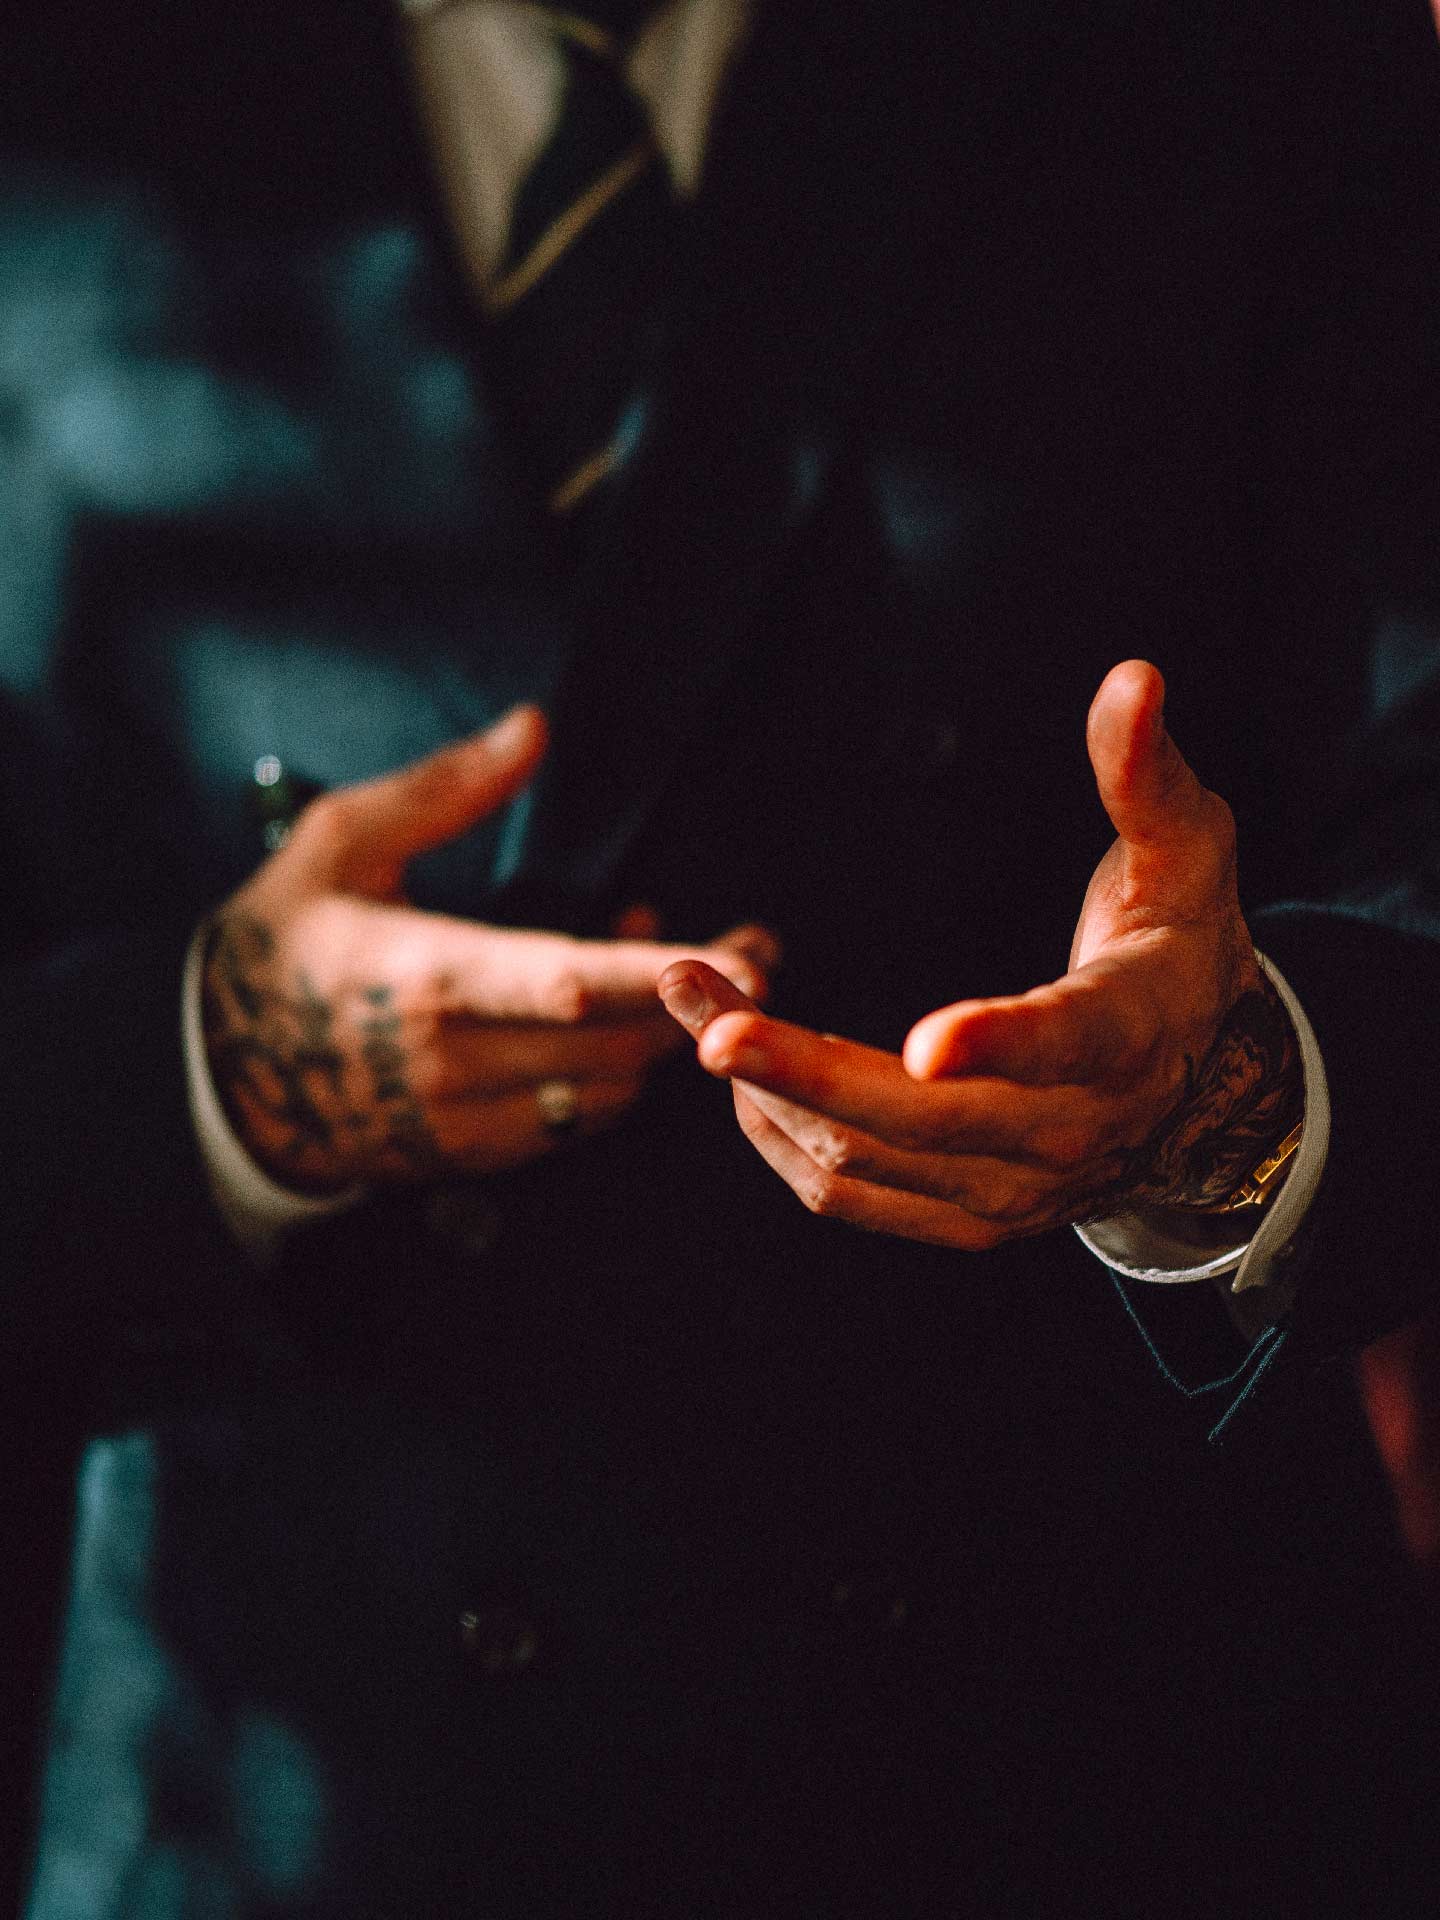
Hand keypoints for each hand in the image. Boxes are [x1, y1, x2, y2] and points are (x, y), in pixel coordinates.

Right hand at [202, 706, 776, 1191]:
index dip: (657, 973)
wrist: (225, 1072)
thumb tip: (533, 727)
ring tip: (674, 966)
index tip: (741, 952)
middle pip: (613, 1043)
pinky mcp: (475, 1154)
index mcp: (423, 975)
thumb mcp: (341, 841)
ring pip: (609, 1090)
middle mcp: (452, 1059)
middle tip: (757, 945)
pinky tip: (615, 1018)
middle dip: (700, 1000)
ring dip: (660, 1032)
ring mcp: (465, 1118)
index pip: (563, 983)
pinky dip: (618, 1073)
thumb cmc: (286, 940)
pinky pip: (580, 1124)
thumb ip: (445, 788)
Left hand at [658, 661, 1301, 1251]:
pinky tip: (741, 1075)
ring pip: (859, 1161)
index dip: (993, 1044)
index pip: (1060, 1045)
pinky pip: (850, 1196)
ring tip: (691, 1005)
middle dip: (794, 1063)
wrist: (1203, 1087)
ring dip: (761, 1091)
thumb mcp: (1185, 852)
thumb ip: (1145, 772)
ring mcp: (1011, 1192)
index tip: (923, 1040)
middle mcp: (1066, 1134)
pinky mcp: (966, 1220)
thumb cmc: (1179, 945)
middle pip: (914, 1119)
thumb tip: (1133, 677)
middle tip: (696, 1002)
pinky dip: (780, 1137)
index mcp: (1125, 1036)